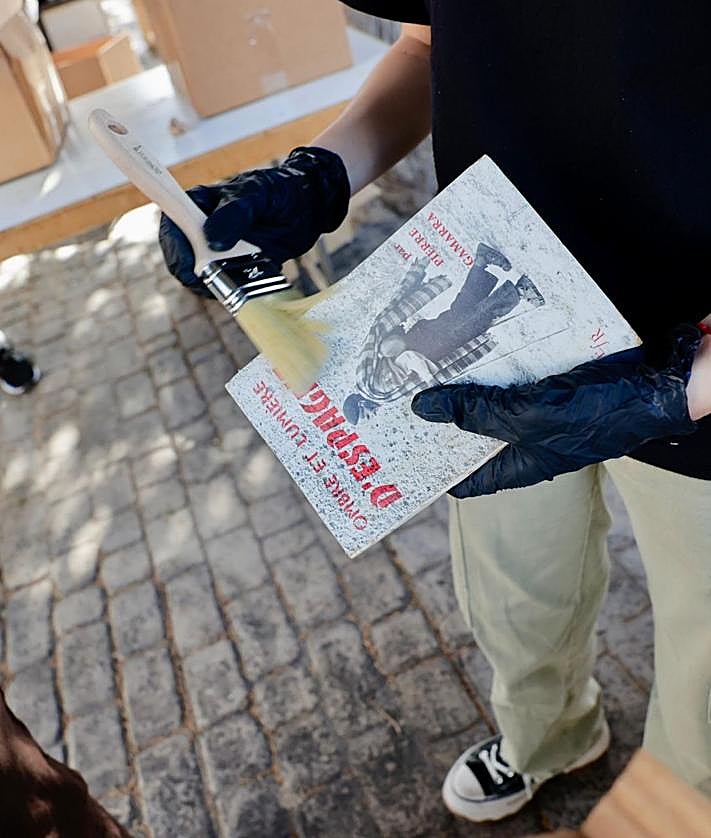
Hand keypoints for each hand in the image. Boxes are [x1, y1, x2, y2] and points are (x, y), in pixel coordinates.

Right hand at [158, 146, 349, 295]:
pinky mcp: (235, 269)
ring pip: (202, 278)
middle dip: (193, 274)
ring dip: (215, 287)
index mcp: (198, 205)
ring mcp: (218, 252)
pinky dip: (236, 292)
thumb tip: (211, 240)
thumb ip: (234, 214)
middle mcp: (202, 230)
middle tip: (213, 283)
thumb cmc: (279, 190)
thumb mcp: (257, 195)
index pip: (172, 225)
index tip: (189, 266)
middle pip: (182, 259)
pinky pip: (226, 288)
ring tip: (240, 284)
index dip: (174, 247)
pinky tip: (254, 284)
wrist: (309, 207)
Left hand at [411, 325, 701, 496]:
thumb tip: (422, 408)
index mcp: (517, 465)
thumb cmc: (597, 413)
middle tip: (402, 390)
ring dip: (463, 381)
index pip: (465, 480)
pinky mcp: (549, 382)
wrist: (657, 381)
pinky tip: (468, 339)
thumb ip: (476, 413)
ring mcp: (537, 410)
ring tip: (424, 360)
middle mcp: (524, 441)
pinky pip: (510, 374)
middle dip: (441, 414)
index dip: (433, 468)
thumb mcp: (528, 416)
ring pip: (489, 399)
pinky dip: (490, 360)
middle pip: (471, 434)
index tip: (400, 447)